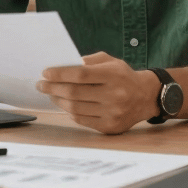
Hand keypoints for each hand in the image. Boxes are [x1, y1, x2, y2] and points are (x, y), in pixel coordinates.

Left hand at [37, 51, 158, 133]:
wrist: (145, 97)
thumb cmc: (123, 75)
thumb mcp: (111, 61)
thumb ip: (90, 61)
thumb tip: (65, 65)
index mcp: (113, 75)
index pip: (80, 74)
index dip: (60, 74)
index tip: (45, 72)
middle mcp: (113, 95)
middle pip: (74, 92)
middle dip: (53, 87)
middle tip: (41, 84)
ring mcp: (112, 113)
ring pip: (75, 108)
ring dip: (58, 100)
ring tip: (51, 94)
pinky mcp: (109, 127)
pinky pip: (82, 120)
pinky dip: (70, 112)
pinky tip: (65, 104)